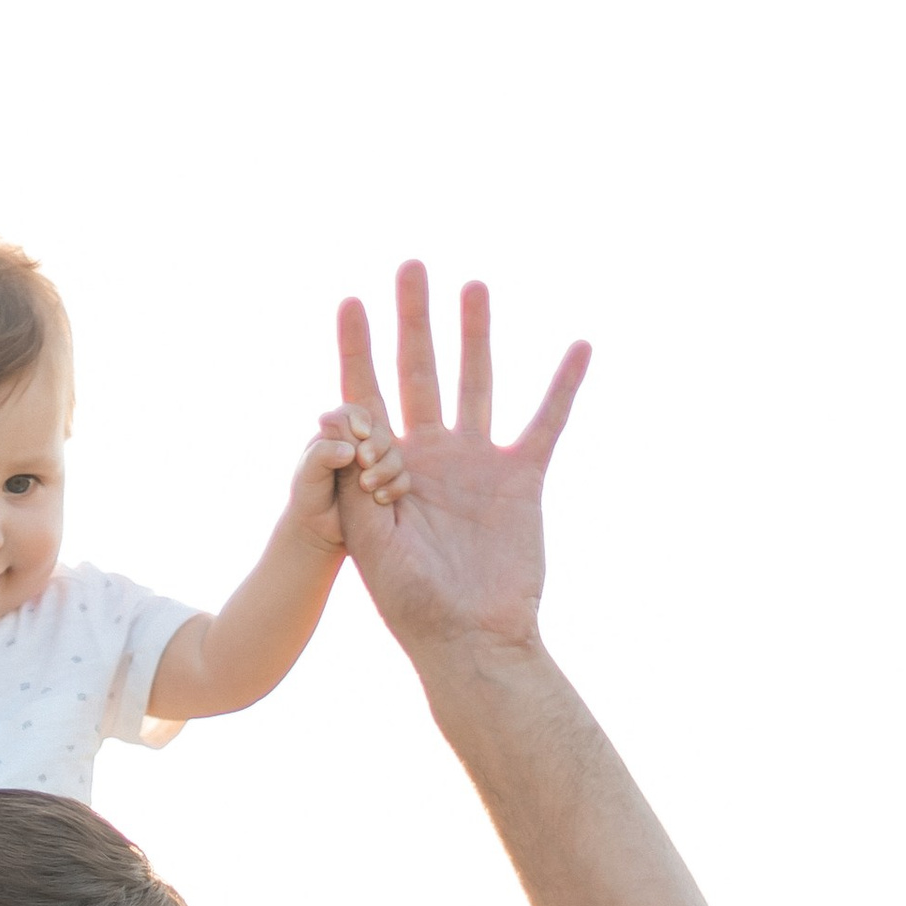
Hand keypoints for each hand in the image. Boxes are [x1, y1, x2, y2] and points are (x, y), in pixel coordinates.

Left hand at [288, 404, 407, 554]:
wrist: (319, 530)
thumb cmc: (309, 496)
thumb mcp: (307, 473)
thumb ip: (322, 454)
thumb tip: (349, 450)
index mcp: (338, 433)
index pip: (353, 414)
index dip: (359, 419)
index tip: (360, 433)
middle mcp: (360, 445)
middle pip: (379, 431)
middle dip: (376, 443)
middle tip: (364, 460)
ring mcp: (378, 464)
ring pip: (395, 454)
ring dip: (386, 467)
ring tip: (366, 485)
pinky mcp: (391, 483)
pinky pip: (404, 479)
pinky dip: (396, 486)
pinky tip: (379, 498)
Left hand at [334, 264, 589, 661]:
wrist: (469, 638)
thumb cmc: (409, 601)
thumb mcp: (366, 537)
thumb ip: (348, 475)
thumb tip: (328, 413)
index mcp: (384, 471)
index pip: (365, 396)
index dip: (355, 349)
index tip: (348, 302)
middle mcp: (429, 457)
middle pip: (419, 372)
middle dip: (414, 320)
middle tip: (410, 266)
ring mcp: (476, 464)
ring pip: (477, 382)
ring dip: (475, 334)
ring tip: (473, 286)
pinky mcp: (520, 478)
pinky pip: (546, 422)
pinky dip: (562, 385)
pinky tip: (577, 346)